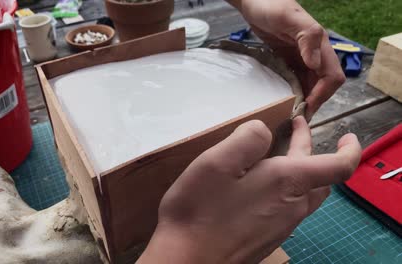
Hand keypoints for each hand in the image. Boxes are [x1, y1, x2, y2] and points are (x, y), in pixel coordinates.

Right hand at [137, 117, 360, 263]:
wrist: (187, 261)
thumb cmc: (200, 210)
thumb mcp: (217, 162)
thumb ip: (247, 138)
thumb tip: (264, 130)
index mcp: (287, 182)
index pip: (338, 166)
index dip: (349, 149)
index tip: (347, 135)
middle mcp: (293, 207)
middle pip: (320, 179)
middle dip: (310, 149)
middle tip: (295, 129)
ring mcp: (281, 226)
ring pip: (304, 194)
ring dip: (298, 169)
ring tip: (277, 154)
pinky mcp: (267, 238)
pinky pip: (287, 208)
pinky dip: (284, 188)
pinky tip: (258, 186)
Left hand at [228, 0, 345, 118]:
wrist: (254, 2)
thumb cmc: (271, 5)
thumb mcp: (288, 18)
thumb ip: (307, 37)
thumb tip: (315, 64)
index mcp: (320, 44)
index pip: (332, 76)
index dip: (323, 94)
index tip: (307, 108)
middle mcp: (314, 53)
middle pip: (324, 84)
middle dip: (315, 101)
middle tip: (298, 118)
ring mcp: (302, 58)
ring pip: (311, 85)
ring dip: (305, 100)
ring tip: (291, 115)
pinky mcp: (290, 61)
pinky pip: (297, 81)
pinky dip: (295, 93)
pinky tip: (285, 102)